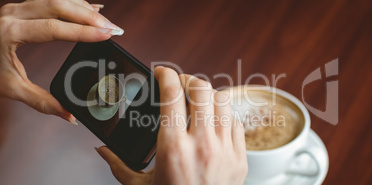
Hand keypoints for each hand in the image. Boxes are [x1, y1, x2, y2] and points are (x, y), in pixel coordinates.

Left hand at [0, 0, 123, 123]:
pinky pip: (53, 0)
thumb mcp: (10, 88)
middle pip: (60, 6)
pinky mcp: (22, 7)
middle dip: (91, 17)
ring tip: (107, 22)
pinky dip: (75, 3)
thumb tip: (69, 116)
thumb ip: (42, 103)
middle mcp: (13, 14)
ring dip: (85, 9)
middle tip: (114, 29)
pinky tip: (92, 8)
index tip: (107, 35)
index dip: (84, 32)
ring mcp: (18, 7)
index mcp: (10, 32)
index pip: (55, 28)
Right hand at [95, 66, 247, 184]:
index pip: (172, 94)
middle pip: (201, 88)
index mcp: (173, 148)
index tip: (161, 72)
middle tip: (178, 85)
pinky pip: (236, 121)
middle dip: (187, 80)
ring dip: (207, 94)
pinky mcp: (241, 158)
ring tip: (196, 100)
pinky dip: (223, 114)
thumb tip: (101, 149)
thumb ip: (119, 165)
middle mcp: (202, 144)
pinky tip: (212, 121)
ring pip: (222, 99)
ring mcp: (225, 149)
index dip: (166, 74)